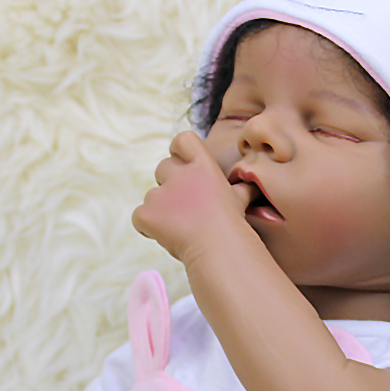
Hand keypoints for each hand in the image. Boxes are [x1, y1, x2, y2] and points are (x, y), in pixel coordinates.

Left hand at [131, 131, 256, 266]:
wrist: (220, 250)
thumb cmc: (233, 227)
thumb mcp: (239, 201)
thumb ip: (239, 189)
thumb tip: (249, 186)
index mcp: (203, 167)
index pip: (183, 140)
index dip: (179, 151)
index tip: (183, 164)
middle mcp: (180, 175)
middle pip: (163, 168)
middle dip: (170, 185)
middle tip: (186, 207)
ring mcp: (160, 194)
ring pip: (152, 195)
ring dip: (161, 209)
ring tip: (181, 228)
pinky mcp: (146, 213)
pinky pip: (139, 217)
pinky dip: (148, 226)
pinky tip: (167, 236)